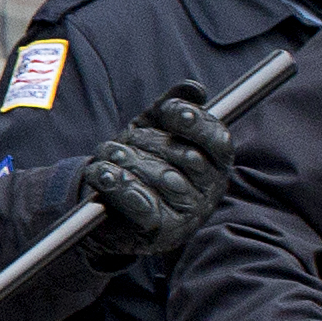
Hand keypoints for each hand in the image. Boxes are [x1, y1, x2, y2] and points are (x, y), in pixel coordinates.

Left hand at [67, 84, 234, 271]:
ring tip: (105, 155)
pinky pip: (143, 203)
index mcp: (215, 164)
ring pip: (161, 177)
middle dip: (146, 141)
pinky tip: (103, 174)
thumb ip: (170, 106)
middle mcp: (209, 192)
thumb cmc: (138, 163)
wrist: (108, 207)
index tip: (168, 109)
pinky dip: (118, 185)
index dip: (195, 121)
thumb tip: (193, 88)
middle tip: (120, 141)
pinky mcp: (162, 232)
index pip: (218, 139)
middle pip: (185, 156)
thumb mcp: (152, 129)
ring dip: (125, 160)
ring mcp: (189, 215)